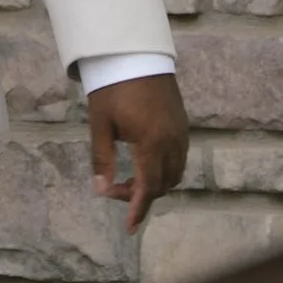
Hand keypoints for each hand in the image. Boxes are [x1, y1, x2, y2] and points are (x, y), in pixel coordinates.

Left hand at [88, 72, 188, 234]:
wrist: (134, 54)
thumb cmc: (113, 88)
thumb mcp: (100, 124)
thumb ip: (102, 159)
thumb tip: (101, 189)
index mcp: (151, 142)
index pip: (148, 187)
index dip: (137, 209)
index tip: (129, 228)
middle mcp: (172, 141)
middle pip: (163, 184)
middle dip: (141, 195)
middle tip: (113, 188)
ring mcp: (181, 132)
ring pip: (174, 172)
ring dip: (154, 183)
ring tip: (127, 178)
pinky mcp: (182, 124)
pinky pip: (179, 157)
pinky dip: (163, 169)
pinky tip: (143, 162)